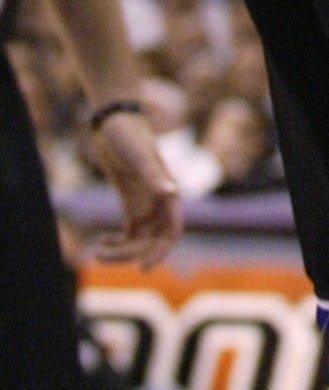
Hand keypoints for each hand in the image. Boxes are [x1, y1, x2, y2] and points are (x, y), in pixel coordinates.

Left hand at [94, 110, 182, 265]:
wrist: (115, 121)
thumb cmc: (129, 135)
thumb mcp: (139, 156)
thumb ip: (154, 175)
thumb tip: (171, 192)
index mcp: (167, 194)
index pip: (172, 232)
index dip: (161, 251)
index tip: (142, 268)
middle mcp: (159, 202)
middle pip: (152, 241)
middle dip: (130, 254)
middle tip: (100, 256)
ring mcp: (145, 203)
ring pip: (139, 240)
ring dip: (121, 251)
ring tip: (97, 251)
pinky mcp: (131, 201)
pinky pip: (129, 233)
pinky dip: (117, 242)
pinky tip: (100, 241)